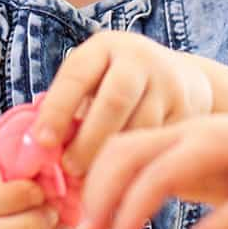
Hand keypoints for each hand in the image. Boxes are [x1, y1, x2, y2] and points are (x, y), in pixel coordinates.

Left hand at [34, 31, 212, 177]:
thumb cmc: (117, 86)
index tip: (42, 143)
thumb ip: (69, 107)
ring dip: (116, 157)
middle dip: (88, 141)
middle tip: (70, 170)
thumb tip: (37, 149)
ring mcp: (168, 81)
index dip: (57, 110)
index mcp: (104, 48)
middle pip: (113, 101)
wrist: (182, 79)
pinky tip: (125, 178)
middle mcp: (139, 58)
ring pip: (141, 125)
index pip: (76, 77)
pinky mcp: (189, 107)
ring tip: (95, 181)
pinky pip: (162, 139)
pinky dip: (142, 161)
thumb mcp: (93, 81)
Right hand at [79, 115, 227, 228]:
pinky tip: (112, 214)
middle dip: (99, 192)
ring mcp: (186, 137)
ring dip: (102, 185)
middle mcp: (192, 131)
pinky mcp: (186, 150)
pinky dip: (117, 182)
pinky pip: (140, 159)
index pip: (155, 170)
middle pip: (126, 149)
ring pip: (126, 149)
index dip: (129, 208)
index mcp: (213, 140)